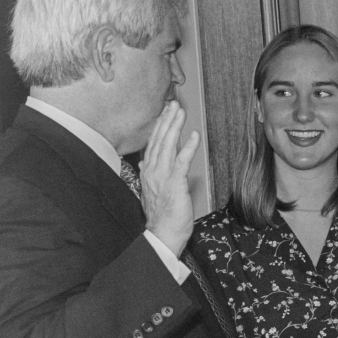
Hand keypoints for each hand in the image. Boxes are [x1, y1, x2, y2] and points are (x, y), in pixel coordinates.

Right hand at [140, 100, 200, 255]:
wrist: (162, 234)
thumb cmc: (161, 216)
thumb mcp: (151, 191)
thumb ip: (149, 174)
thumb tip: (143, 162)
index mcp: (147, 172)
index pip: (152, 144)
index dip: (158, 127)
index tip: (164, 112)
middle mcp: (151, 171)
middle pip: (158, 140)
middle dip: (166, 120)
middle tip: (173, 103)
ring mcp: (162, 176)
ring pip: (167, 146)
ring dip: (174, 127)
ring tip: (180, 111)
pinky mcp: (174, 183)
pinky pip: (181, 161)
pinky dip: (188, 147)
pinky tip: (194, 135)